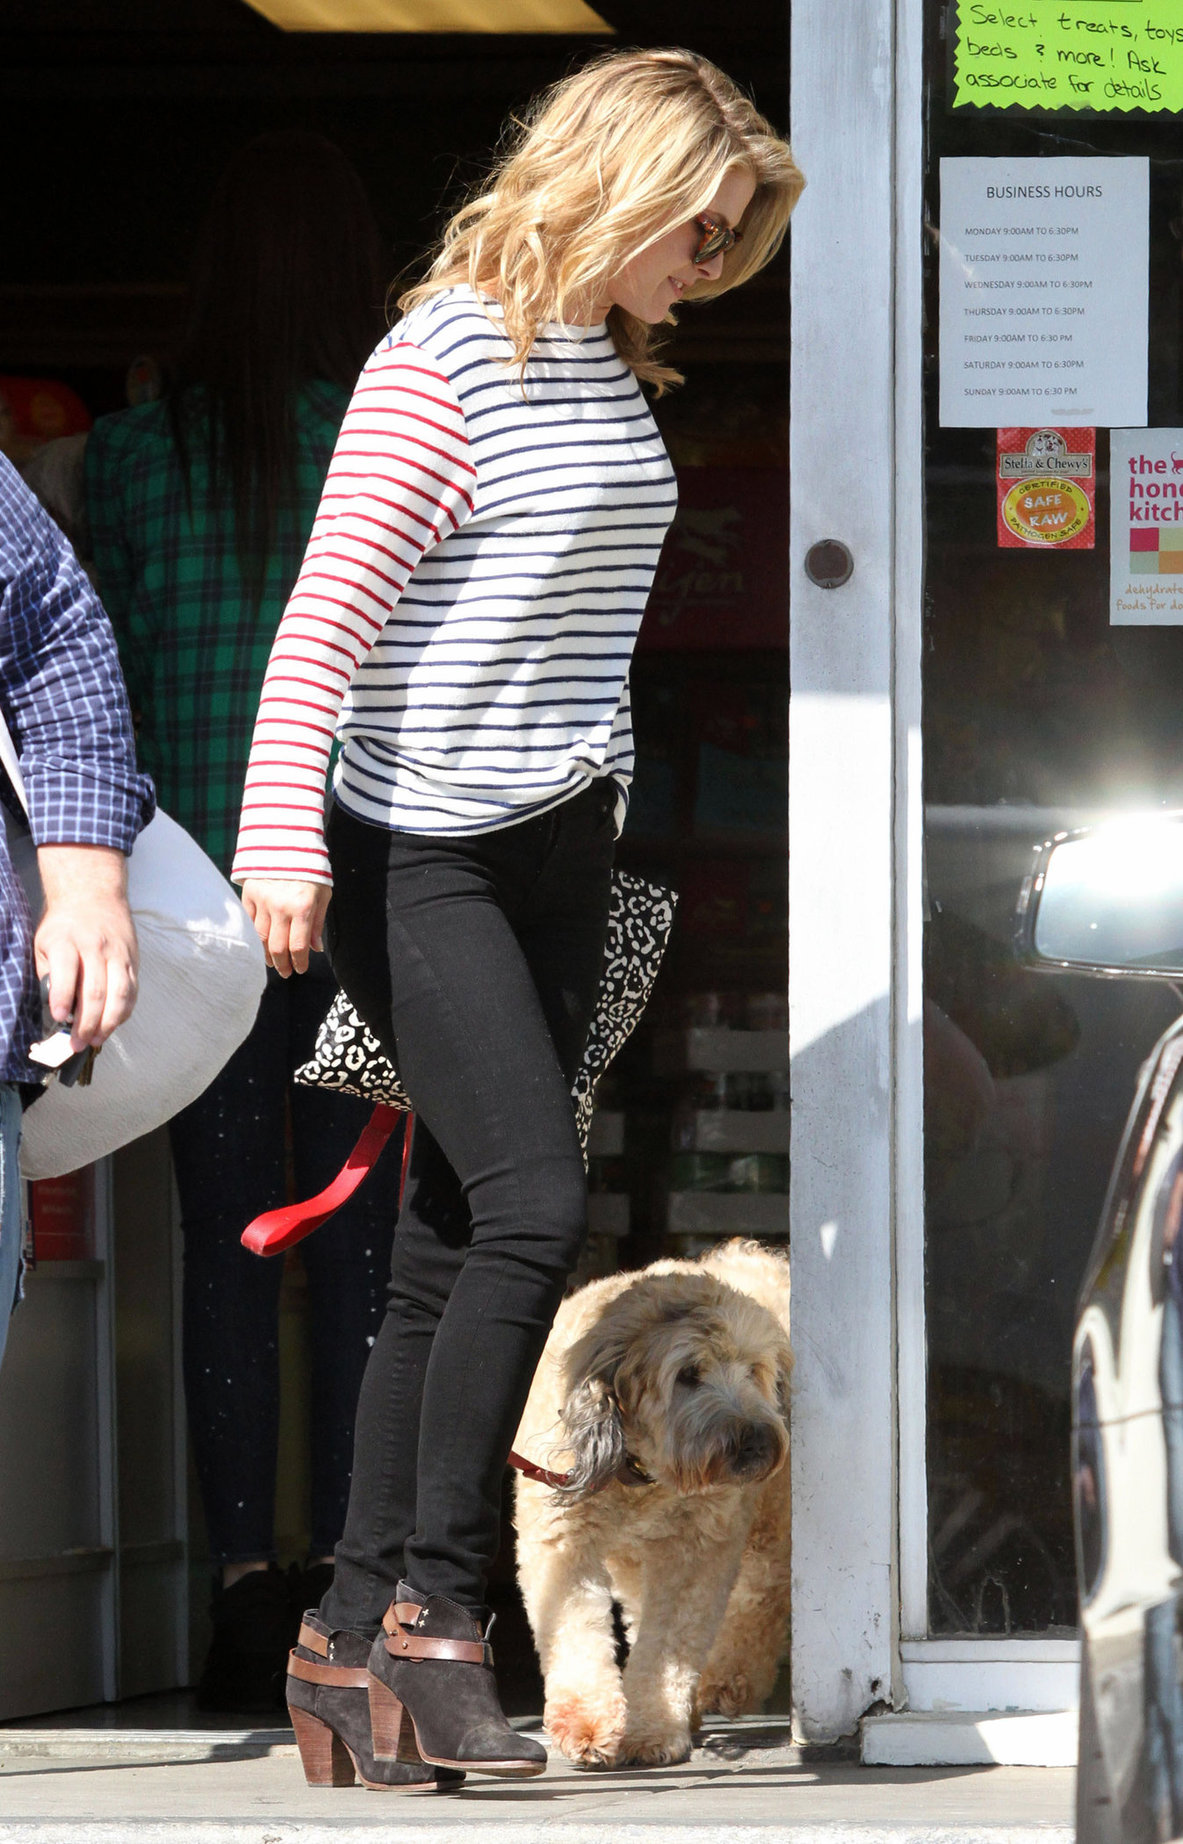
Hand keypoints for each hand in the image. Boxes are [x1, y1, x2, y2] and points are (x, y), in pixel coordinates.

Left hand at [34, 845, 137, 1048]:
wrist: (93, 894)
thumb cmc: (64, 923)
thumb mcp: (44, 941)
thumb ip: (48, 973)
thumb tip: (54, 1008)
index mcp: (67, 941)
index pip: (66, 972)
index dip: (63, 998)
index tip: (59, 1018)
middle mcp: (95, 947)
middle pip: (95, 990)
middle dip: (86, 1022)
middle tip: (77, 1043)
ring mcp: (118, 954)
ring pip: (119, 993)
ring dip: (109, 1022)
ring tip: (97, 1039)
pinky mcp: (132, 960)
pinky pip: (132, 991)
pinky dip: (124, 1011)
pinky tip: (113, 1024)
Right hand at [240, 878, 330, 976]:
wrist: (287, 843)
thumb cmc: (310, 871)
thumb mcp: (323, 894)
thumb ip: (317, 923)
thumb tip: (315, 949)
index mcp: (302, 907)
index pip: (298, 946)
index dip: (299, 962)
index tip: (300, 969)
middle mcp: (280, 907)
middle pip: (277, 947)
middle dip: (282, 965)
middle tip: (286, 972)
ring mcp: (262, 901)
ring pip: (261, 938)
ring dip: (267, 954)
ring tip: (273, 962)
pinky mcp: (249, 895)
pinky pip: (251, 923)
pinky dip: (256, 936)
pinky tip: (262, 943)